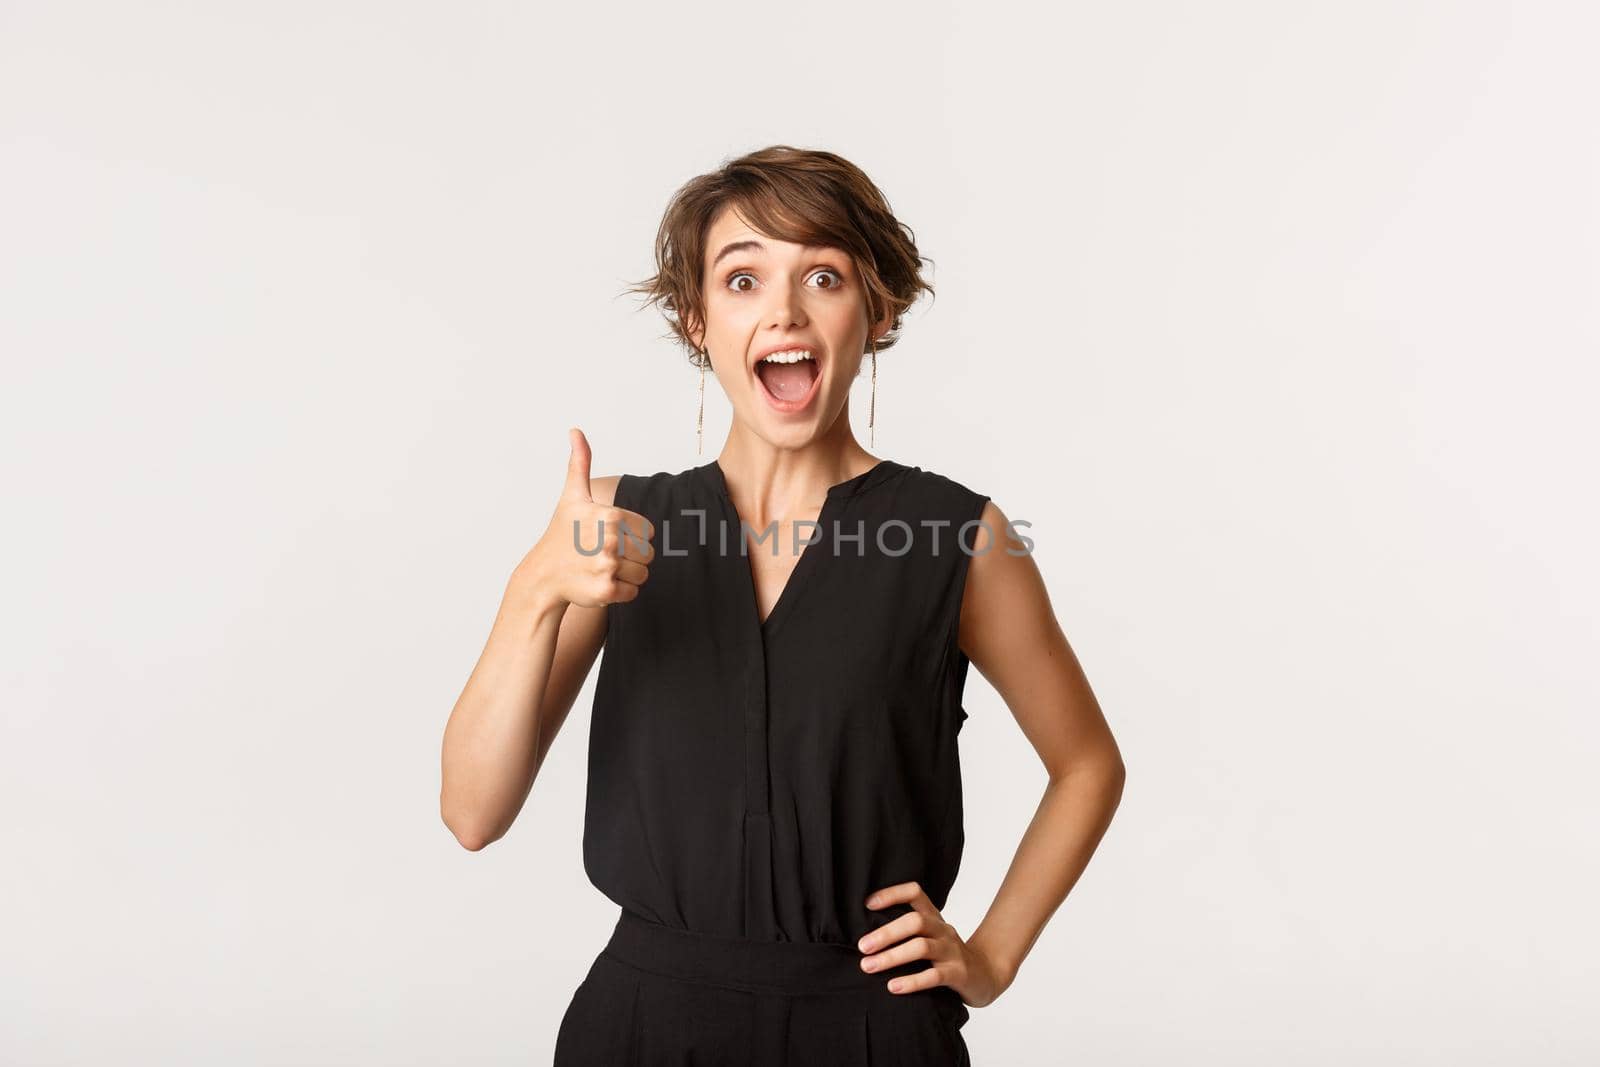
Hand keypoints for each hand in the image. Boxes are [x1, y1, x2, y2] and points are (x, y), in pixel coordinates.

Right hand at [514, 428, 654, 609]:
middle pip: (648, 554)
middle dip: (630, 557)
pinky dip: (620, 592)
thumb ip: (580, 463)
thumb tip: (575, 431)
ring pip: (643, 575)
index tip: (608, 536)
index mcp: (611, 516)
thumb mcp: (572, 497)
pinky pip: (633, 593)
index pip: (648, 532)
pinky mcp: (605, 591)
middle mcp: (610, 541)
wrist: (542, 575)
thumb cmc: (561, 534)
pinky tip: (599, 582)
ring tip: (601, 568)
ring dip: (626, 575)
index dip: (632, 536)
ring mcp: (607, 567)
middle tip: (603, 555)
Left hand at [858, 880, 1011, 1007]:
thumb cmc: (948, 956)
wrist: (987, 975)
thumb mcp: (931, 937)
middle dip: (886, 933)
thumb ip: (908, 932)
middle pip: (914, 921)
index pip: (915, 893)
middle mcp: (943, 930)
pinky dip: (912, 981)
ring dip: (892, 957)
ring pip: (921, 947)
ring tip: (869, 966)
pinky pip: (934, 976)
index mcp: (934, 917)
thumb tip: (866, 937)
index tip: (867, 905)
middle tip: (862, 947)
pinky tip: (893, 987)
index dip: (892, 894)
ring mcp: (952, 951)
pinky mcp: (958, 974)